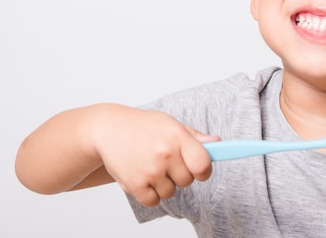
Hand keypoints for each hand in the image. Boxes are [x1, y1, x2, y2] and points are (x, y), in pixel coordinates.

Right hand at [91, 106, 218, 206]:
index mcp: (177, 136)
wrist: (108, 129)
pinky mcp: (135, 184)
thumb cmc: (142, 126)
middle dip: (179, 174)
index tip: (198, 169)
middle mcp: (165, 154)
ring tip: (150, 165)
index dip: (203, 170)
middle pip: (187, 181)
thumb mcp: (170, 123)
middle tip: (165, 161)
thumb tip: (217, 142)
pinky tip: (142, 176)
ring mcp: (150, 170)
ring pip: (170, 192)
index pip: (203, 165)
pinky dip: (149, 193)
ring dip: (163, 184)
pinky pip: (154, 201)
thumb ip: (194, 136)